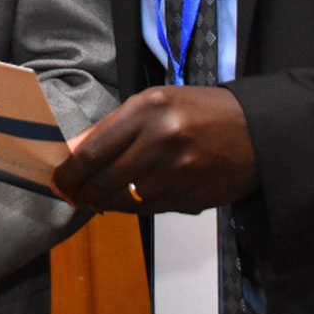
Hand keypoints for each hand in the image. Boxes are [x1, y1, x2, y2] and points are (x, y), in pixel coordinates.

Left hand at [51, 86, 257, 213]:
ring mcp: (177, 173)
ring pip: (124, 200)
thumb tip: (72, 152)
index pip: (93, 150)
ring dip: (106, 201)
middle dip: (81, 191)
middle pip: (103, 179)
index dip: (70, 171)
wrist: (256, 131)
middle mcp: (161, 140)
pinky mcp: (190, 198)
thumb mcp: (153, 103)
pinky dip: (134, 206)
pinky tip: (130, 197)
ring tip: (98, 195)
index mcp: (148, 109)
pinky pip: (149, 210)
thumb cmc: (199, 111)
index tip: (56, 180)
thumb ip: (111, 128)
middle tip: (70, 194)